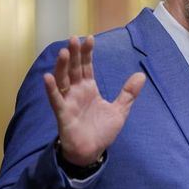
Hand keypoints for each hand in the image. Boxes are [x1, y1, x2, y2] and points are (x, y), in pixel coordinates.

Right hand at [43, 36, 145, 165]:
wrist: (92, 151)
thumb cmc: (101, 131)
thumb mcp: (120, 110)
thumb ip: (128, 93)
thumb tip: (141, 76)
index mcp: (89, 89)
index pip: (87, 67)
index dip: (88, 53)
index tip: (89, 38)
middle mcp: (77, 92)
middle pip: (74, 69)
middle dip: (75, 54)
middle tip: (74, 38)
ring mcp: (68, 101)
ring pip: (63, 80)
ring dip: (62, 66)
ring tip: (65, 52)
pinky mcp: (62, 113)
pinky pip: (55, 99)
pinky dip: (51, 88)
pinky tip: (48, 77)